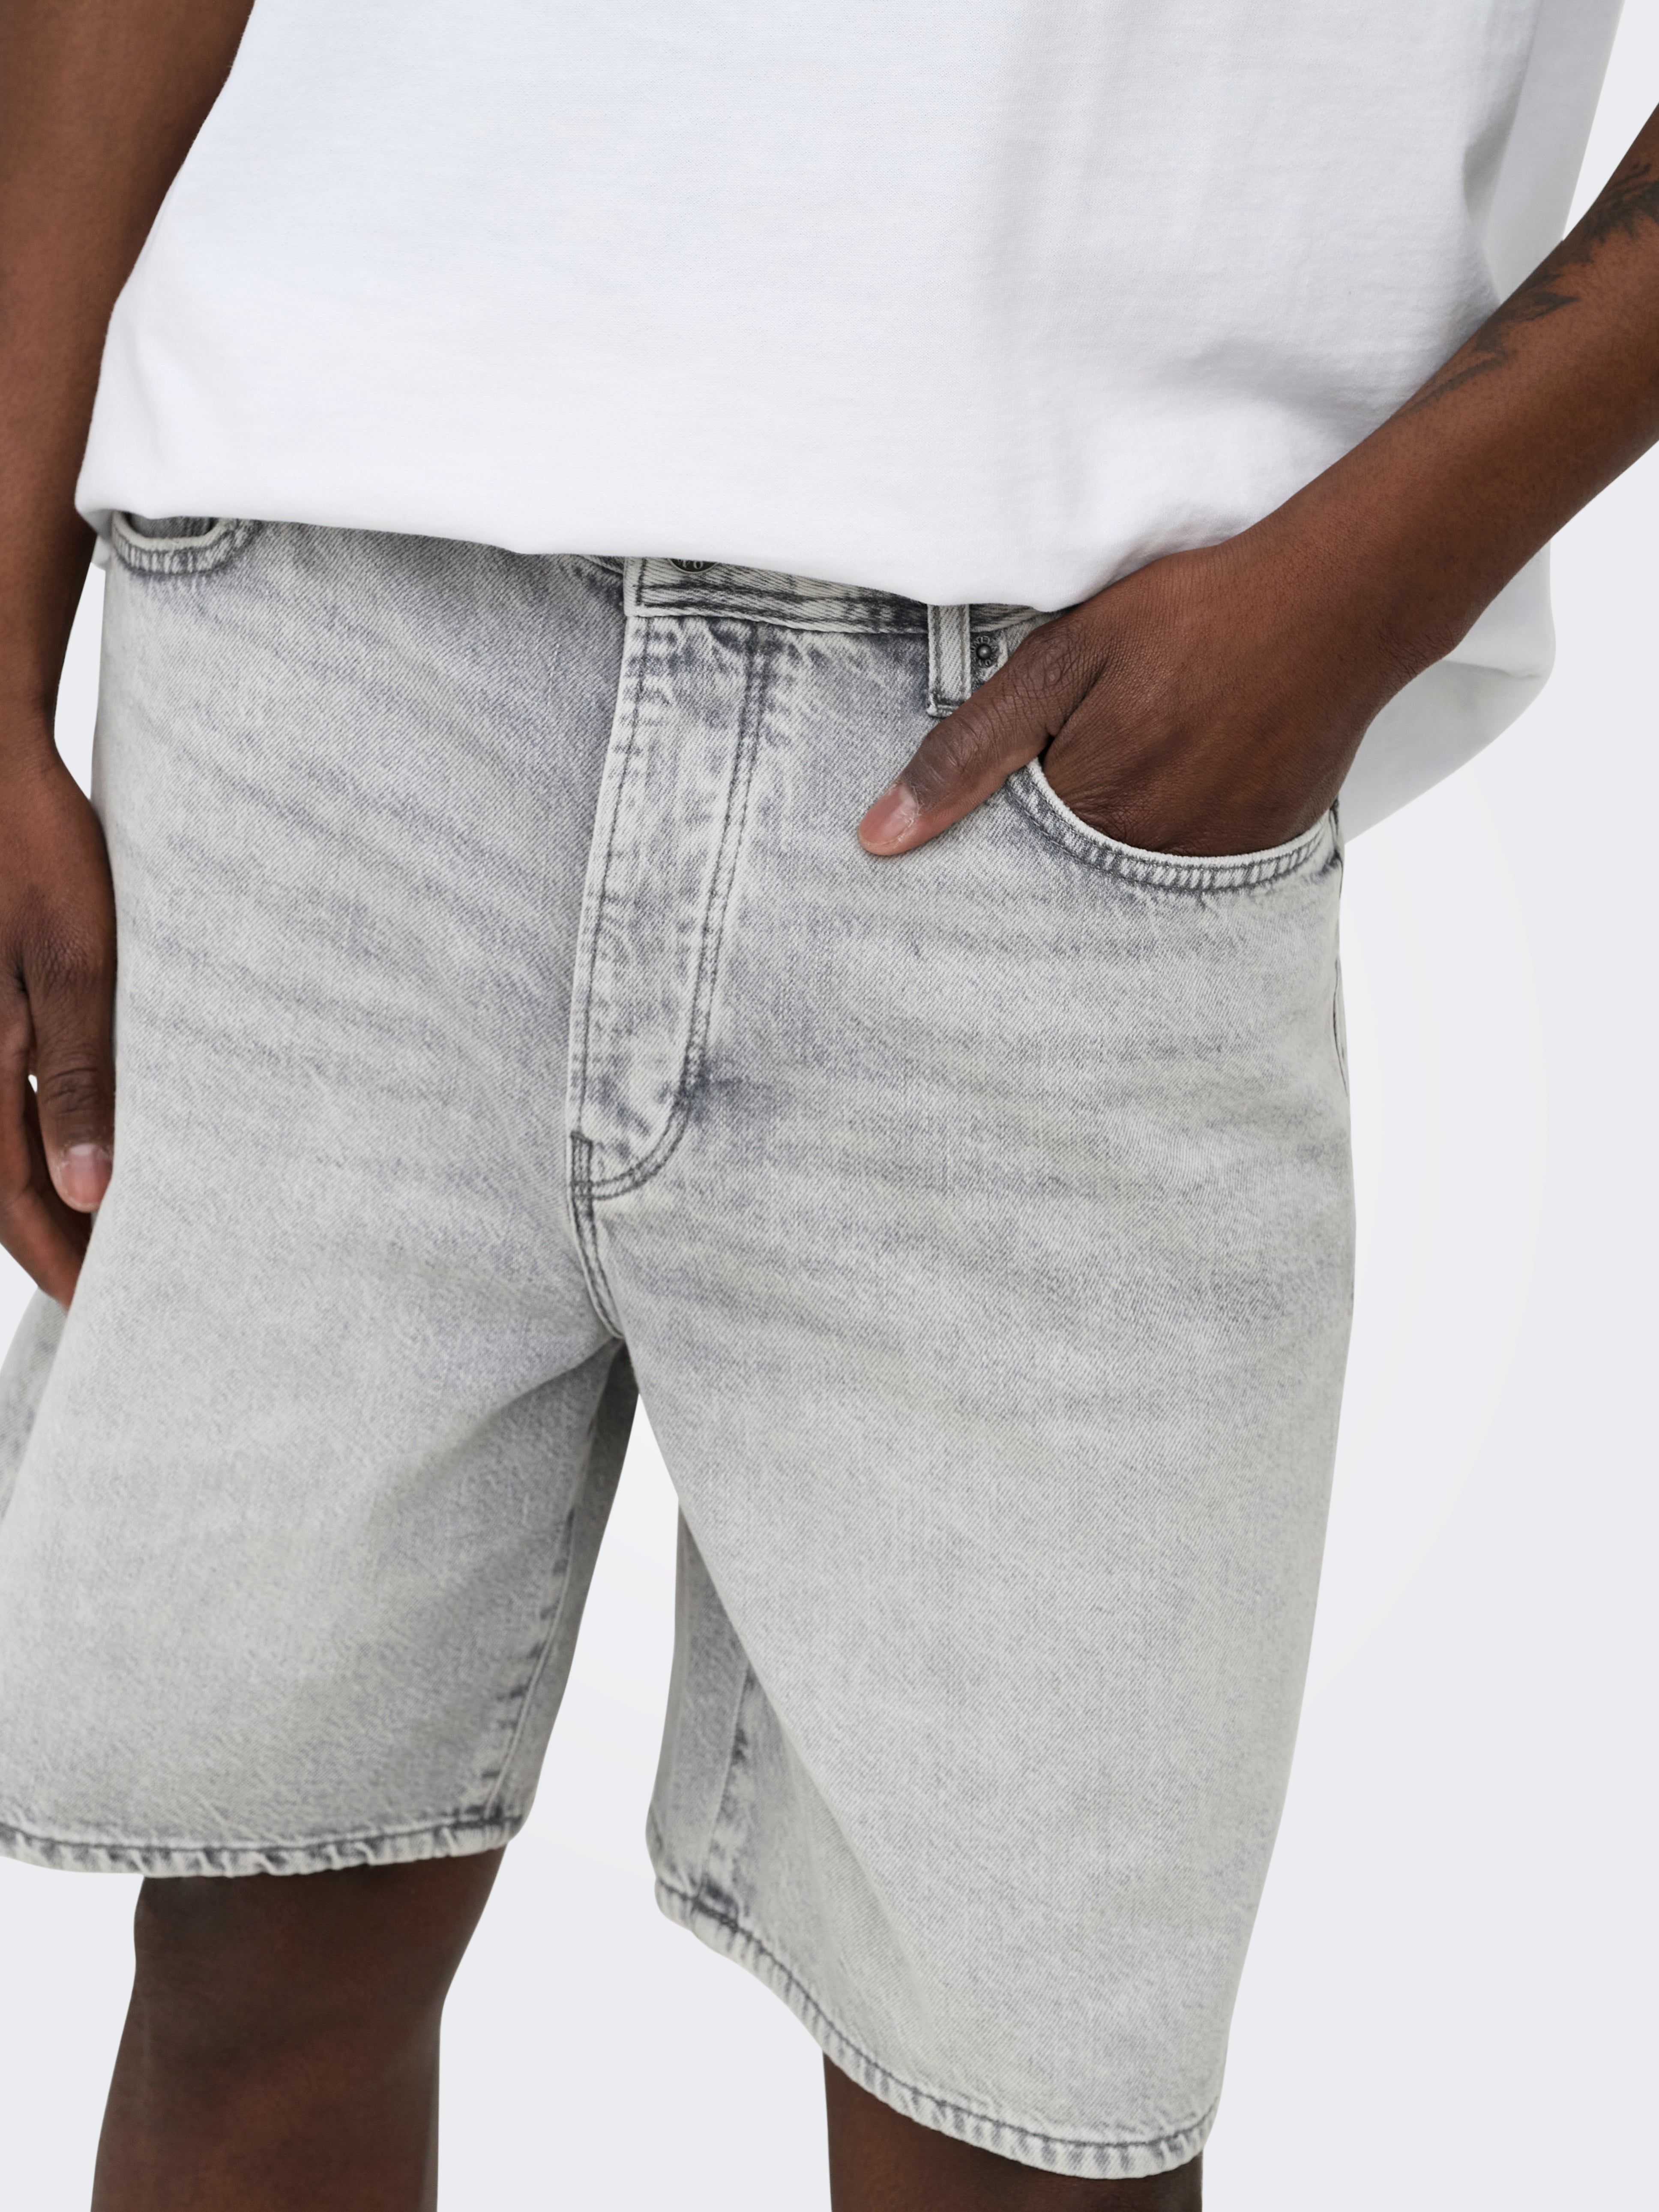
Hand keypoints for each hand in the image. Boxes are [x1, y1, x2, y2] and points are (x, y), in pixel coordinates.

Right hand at [0, 730, 116, 1305]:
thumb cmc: (32, 853)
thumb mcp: (73, 966)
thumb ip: (77, 1078)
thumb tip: (88, 1191)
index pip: (16, 1205)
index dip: (63, 1263)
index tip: (109, 1312)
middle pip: (2, 1187)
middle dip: (58, 1239)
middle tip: (125, 1288)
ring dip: (49, 1191)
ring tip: (115, 1230)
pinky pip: (2, 1095)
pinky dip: (37, 1136)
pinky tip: (90, 1147)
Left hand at [858, 512, 1422, 860]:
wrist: (1340, 599)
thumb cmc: (1195, 616)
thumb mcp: (1061, 662)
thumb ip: (967, 752)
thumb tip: (880, 838)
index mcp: (1091, 820)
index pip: (1009, 870)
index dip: (995, 838)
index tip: (999, 809)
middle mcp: (1154, 864)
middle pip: (1071, 884)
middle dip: (1056, 844)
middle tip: (1095, 760)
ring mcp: (1218, 864)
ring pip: (1133, 877)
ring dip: (1122, 835)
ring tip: (1147, 756)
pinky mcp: (1265, 850)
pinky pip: (1198, 867)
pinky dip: (1180, 830)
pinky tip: (1192, 768)